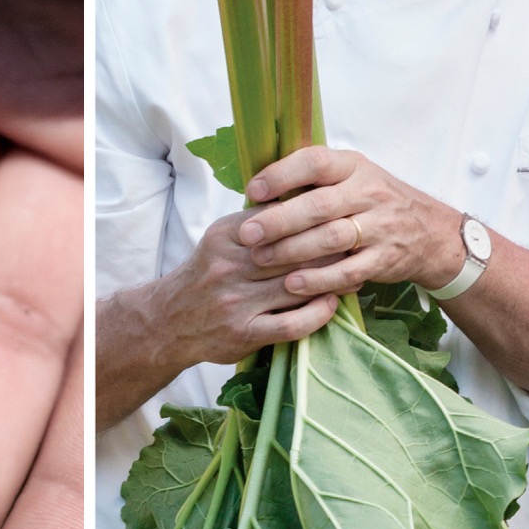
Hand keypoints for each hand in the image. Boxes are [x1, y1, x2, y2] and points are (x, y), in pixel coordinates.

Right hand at [163, 208, 340, 366]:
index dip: (315, 218)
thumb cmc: (208, 274)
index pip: (279, 220)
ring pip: (297, 285)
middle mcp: (228, 267)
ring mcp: (235, 302)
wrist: (170, 321)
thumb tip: (305, 195)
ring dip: (332, 280)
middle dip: (331, 248)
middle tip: (358, 244)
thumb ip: (257, 220)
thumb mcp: (222, 238)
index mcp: (225, 236)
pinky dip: (317, 314)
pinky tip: (331, 304)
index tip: (341, 216)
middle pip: (293, 252)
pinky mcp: (244, 333)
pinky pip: (291, 323)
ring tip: (354, 274)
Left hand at [238, 146, 464, 296]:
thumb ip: (312, 181)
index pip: (315, 162)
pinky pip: (349, 271)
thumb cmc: (373, 202)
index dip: (282, 175)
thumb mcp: (351, 178)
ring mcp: (380, 226)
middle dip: (279, 220)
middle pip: (319, 205)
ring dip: (293, 250)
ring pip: (331, 238)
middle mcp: (368, 192)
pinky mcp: (385, 258)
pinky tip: (293, 284)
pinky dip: (320, 279)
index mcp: (353, 166)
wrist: (430, 231)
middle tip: (248, 233)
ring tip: (261, 258)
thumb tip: (256, 190)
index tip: (253, 191)